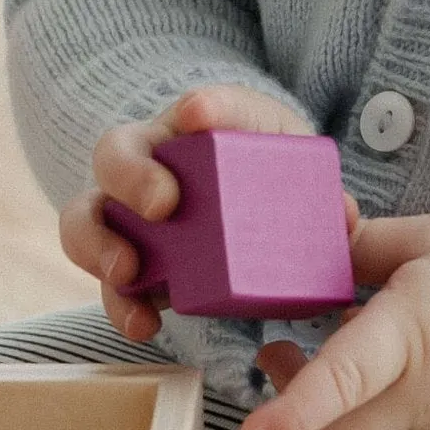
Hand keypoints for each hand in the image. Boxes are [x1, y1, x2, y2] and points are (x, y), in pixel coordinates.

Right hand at [60, 84, 353, 343]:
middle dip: (130, 176)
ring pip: (86, 216)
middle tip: (162, 205)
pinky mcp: (129, 266)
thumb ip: (323, 194)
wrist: (245, 210)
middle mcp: (150, 162)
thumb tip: (343, 218)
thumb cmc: (269, 181)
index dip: (203, 107)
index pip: (202, 105)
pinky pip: (108, 282)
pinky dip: (120, 304)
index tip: (200, 115)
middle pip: (115, 152)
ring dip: (99, 244)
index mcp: (199, 129)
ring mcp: (127, 215)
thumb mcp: (299, 179)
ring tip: (127, 272)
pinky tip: (143, 323)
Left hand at [214, 206, 429, 429]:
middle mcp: (415, 392)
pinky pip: (379, 429)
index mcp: (410, 333)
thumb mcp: (429, 237)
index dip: (296, 408)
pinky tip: (339, 372)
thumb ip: (358, 243)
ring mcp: (427, 422)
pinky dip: (345, 414)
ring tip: (271, 376)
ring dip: (301, 425)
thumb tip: (307, 236)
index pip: (346, 376)